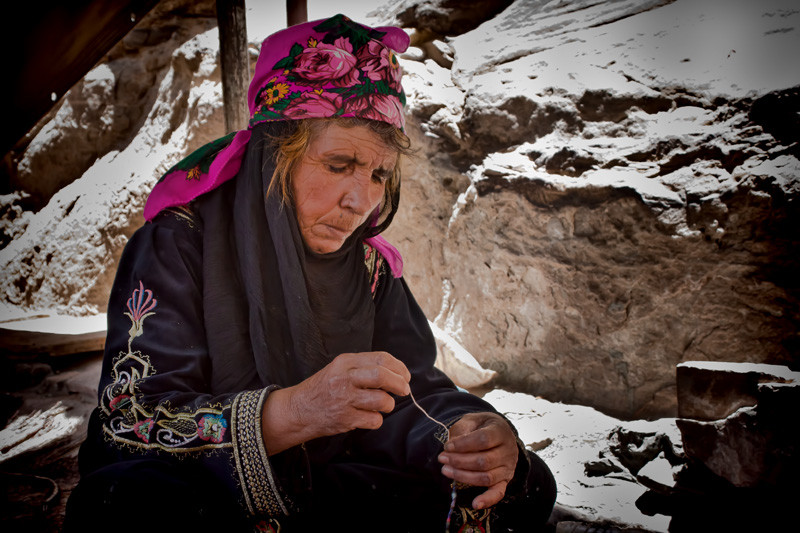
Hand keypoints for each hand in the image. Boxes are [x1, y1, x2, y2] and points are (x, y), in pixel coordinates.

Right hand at [261, 352, 409, 453]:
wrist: (298, 410)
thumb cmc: (323, 388)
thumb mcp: (339, 368)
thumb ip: (363, 367)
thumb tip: (396, 372)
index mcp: (345, 361)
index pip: (380, 358)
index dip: (399, 367)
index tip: (405, 375)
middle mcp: (345, 378)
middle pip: (382, 376)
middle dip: (399, 384)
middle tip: (404, 390)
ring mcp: (344, 399)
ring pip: (382, 400)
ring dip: (389, 404)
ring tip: (383, 405)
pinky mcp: (345, 419)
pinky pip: (374, 420)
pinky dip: (377, 419)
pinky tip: (369, 417)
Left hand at [437, 412, 518, 509]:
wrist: (497, 431)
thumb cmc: (481, 425)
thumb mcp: (471, 420)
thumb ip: (462, 430)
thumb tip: (451, 447)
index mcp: (501, 431)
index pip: (483, 439)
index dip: (463, 444)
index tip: (447, 446)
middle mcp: (509, 450)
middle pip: (484, 461)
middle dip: (459, 461)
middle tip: (442, 458)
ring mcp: (508, 467)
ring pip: (487, 477)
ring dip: (464, 476)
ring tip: (446, 470)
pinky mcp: (505, 480)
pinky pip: (498, 493)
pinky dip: (487, 500)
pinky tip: (475, 504)